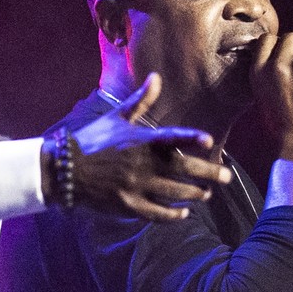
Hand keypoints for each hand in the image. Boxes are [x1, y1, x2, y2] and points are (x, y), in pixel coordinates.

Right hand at [64, 73, 232, 220]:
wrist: (65, 169)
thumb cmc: (94, 140)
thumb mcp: (117, 117)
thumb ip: (141, 101)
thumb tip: (156, 77)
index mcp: (140, 141)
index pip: (170, 138)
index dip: (190, 139)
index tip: (209, 142)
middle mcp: (141, 164)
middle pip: (181, 170)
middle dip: (208, 174)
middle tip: (227, 177)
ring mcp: (135, 186)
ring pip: (173, 193)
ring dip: (194, 194)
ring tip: (207, 194)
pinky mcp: (128, 205)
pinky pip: (156, 213)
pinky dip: (173, 214)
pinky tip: (185, 212)